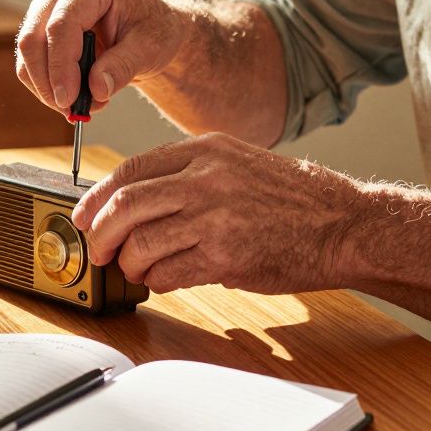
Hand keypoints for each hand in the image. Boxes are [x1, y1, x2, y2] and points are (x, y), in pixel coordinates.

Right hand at [15, 0, 189, 117]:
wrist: (150, 30)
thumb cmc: (153, 30)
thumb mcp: (150, 48)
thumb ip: (124, 66)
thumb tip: (96, 88)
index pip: (62, 25)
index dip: (61, 66)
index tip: (68, 99)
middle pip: (34, 37)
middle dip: (48, 81)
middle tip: (71, 110)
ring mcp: (47, 6)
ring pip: (27, 53)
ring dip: (47, 87)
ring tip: (83, 103)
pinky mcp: (40, 28)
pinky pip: (29, 63)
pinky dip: (47, 86)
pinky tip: (77, 95)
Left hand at [71, 133, 360, 293]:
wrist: (345, 223)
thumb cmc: (293, 198)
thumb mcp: (237, 163)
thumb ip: (189, 173)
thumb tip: (133, 201)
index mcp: (205, 149)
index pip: (130, 170)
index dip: (97, 198)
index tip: (85, 216)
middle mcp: (207, 178)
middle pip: (126, 205)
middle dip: (99, 233)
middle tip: (96, 250)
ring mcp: (216, 217)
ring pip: (141, 242)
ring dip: (128, 262)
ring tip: (134, 268)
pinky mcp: (227, 256)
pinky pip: (169, 273)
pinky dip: (157, 280)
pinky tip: (164, 279)